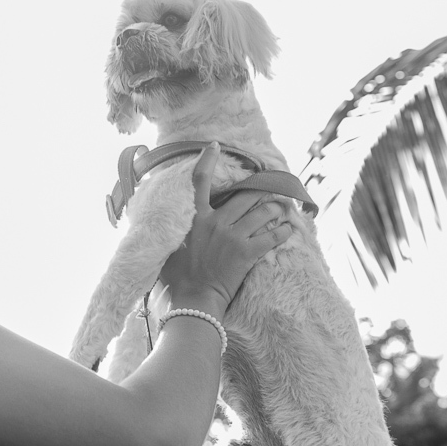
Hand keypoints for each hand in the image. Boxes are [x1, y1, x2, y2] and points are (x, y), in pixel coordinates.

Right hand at [158, 142, 292, 314]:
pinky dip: (283, 231)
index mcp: (195, 218)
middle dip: (261, 190)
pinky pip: (273, 236)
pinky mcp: (248, 252)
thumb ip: (170, 231)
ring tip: (281, 208)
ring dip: (275, 208)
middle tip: (269, 189)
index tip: (216, 146)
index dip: (208, 160)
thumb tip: (158, 222)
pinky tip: (288, 229)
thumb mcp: (167, 248)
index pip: (200, 181)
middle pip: (246, 196)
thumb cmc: (177, 277)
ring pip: (263, 212)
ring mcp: (234, 236)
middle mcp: (216, 222)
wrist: (194, 300)